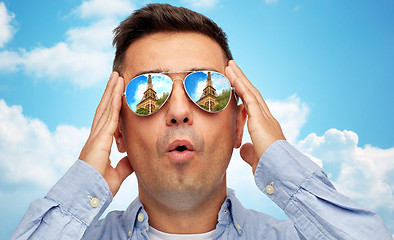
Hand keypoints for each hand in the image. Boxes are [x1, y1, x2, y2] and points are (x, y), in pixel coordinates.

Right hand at [79, 72, 132, 195]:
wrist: (88, 195)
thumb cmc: (98, 187)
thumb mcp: (118, 173)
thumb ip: (125, 164)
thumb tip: (133, 159)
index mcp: (100, 142)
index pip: (107, 118)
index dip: (112, 104)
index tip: (118, 92)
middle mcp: (97, 136)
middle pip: (104, 108)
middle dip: (110, 91)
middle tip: (116, 76)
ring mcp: (96, 136)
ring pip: (105, 108)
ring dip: (111, 91)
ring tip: (117, 76)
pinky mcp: (99, 140)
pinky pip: (108, 118)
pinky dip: (113, 104)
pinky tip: (118, 92)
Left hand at [226, 60, 285, 173]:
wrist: (281, 171)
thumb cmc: (271, 168)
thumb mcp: (256, 157)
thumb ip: (249, 151)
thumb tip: (242, 148)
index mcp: (266, 127)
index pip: (253, 106)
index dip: (245, 94)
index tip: (236, 85)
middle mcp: (267, 118)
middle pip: (252, 94)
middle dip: (242, 80)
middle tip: (232, 67)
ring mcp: (265, 117)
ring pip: (250, 91)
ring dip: (239, 77)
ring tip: (230, 66)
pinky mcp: (260, 118)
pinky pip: (248, 97)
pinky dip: (240, 85)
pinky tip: (231, 75)